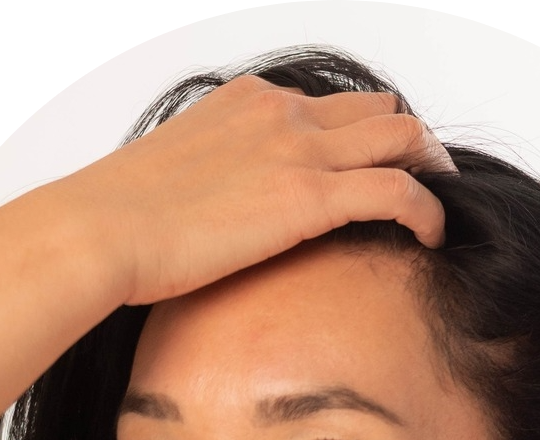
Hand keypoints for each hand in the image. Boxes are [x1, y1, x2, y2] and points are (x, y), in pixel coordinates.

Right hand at [53, 75, 452, 306]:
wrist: (97, 232)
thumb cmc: (121, 218)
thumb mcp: (175, 178)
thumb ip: (214, 179)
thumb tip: (221, 212)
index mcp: (249, 104)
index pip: (332, 106)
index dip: (366, 137)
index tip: (377, 171)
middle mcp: (281, 112)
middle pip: (379, 109)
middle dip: (411, 143)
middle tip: (426, 183)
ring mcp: (297, 149)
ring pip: (402, 136)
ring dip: (432, 168)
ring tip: (441, 208)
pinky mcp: (308, 196)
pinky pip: (399, 190)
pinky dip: (429, 209)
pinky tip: (434, 235)